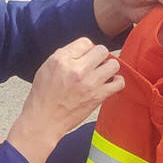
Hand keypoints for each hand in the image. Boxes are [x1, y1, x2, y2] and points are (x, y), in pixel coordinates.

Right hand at [6, 39, 122, 162]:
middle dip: (100, 57)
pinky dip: (117, 82)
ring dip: (109, 68)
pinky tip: (109, 84)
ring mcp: (89, 83)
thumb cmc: (42, 96)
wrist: (44, 121)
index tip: (85, 58)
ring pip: (113, 64)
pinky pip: (119, 82)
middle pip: (102, 50)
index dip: (87, 49)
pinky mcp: (98, 96)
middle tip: (95, 65)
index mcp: (61, 60)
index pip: (86, 42)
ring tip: (102, 74)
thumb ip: (64, 56)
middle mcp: (76, 69)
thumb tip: (82, 50)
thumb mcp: (46, 68)